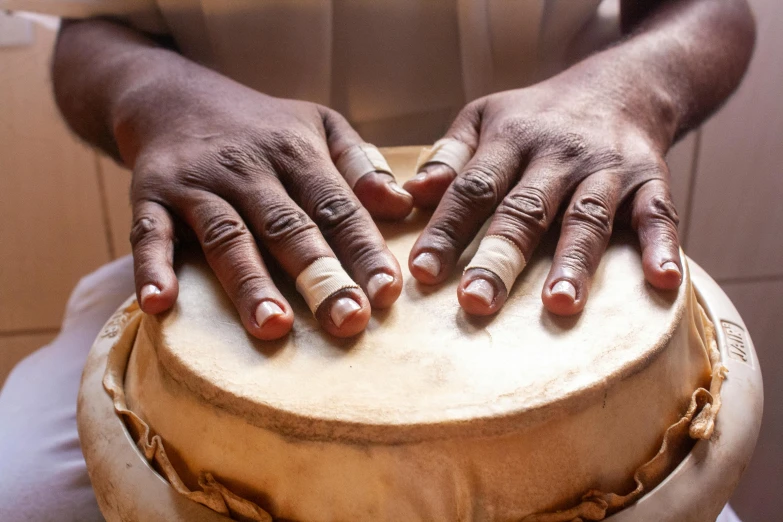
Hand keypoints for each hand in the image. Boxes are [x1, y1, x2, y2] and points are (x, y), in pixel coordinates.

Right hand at [117, 67, 412, 338]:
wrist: (175, 97)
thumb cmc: (263, 126)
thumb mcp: (319, 125)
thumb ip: (361, 165)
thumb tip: (401, 204)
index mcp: (297, 153)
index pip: (337, 207)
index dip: (364, 250)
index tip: (388, 293)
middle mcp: (249, 168)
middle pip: (288, 227)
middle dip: (320, 276)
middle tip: (347, 321)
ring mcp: (198, 182)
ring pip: (228, 236)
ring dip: (249, 282)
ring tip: (272, 327)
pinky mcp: (150, 195)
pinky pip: (149, 233)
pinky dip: (152, 267)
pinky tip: (159, 304)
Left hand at [404, 61, 681, 315]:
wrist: (621, 85)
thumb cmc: (538, 115)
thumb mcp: (485, 117)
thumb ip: (450, 156)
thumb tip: (413, 194)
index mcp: (510, 139)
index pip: (472, 189)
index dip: (445, 230)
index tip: (422, 272)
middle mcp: (558, 154)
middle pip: (524, 210)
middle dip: (499, 257)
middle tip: (476, 302)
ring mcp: (606, 169)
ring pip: (586, 218)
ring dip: (574, 262)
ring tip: (559, 305)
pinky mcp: (650, 180)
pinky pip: (657, 214)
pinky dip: (662, 246)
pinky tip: (661, 280)